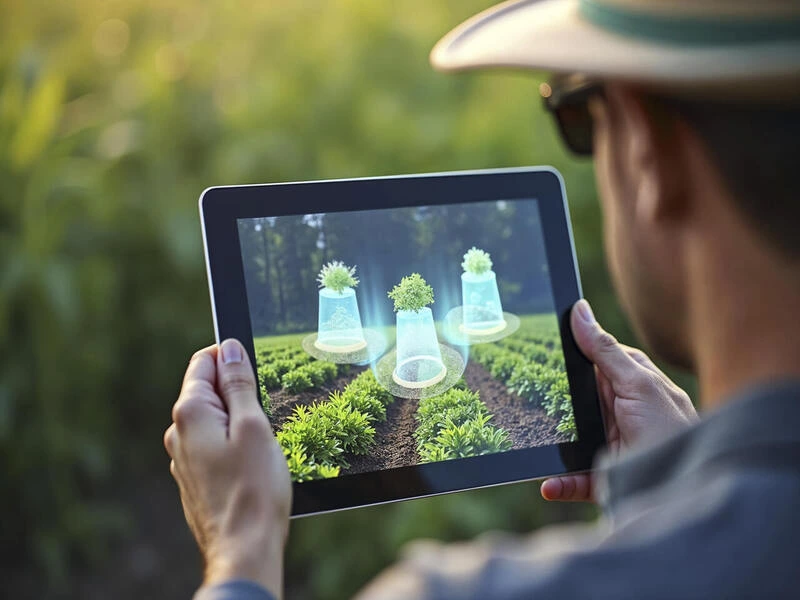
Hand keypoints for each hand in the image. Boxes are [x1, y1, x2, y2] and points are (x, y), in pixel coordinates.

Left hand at [164, 339, 290, 597]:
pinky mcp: (193, 478)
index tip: (257, 368)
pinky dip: (232, 443)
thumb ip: (239, 384)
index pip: (204, 362)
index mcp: (191, 412)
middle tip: (266, 412)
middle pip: (208, 390)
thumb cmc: (254, 489)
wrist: (243, 548)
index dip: (232, 358)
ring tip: (261, 444)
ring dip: (237, 420)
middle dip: (238, 391)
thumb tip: (230, 349)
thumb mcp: (254, 425)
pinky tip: (251, 465)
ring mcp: (183, 458)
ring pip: (213, 419)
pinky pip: (213, 444)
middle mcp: (178, 432)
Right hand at [540, 300, 696, 501]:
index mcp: (631, 382)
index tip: (540, 339)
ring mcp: (609, 443)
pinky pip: (573, 478)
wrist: (685, 490)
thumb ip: (604, 350)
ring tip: (532, 440)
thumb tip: (579, 310)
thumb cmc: (670, 432)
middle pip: (576, 398)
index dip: (570, 349)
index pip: (596, 357)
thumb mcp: (637, 384)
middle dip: (552, 399)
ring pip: (568, 438)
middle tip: (522, 390)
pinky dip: (559, 483)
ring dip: (551, 445)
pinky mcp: (603, 476)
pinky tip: (549, 485)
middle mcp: (618, 410)